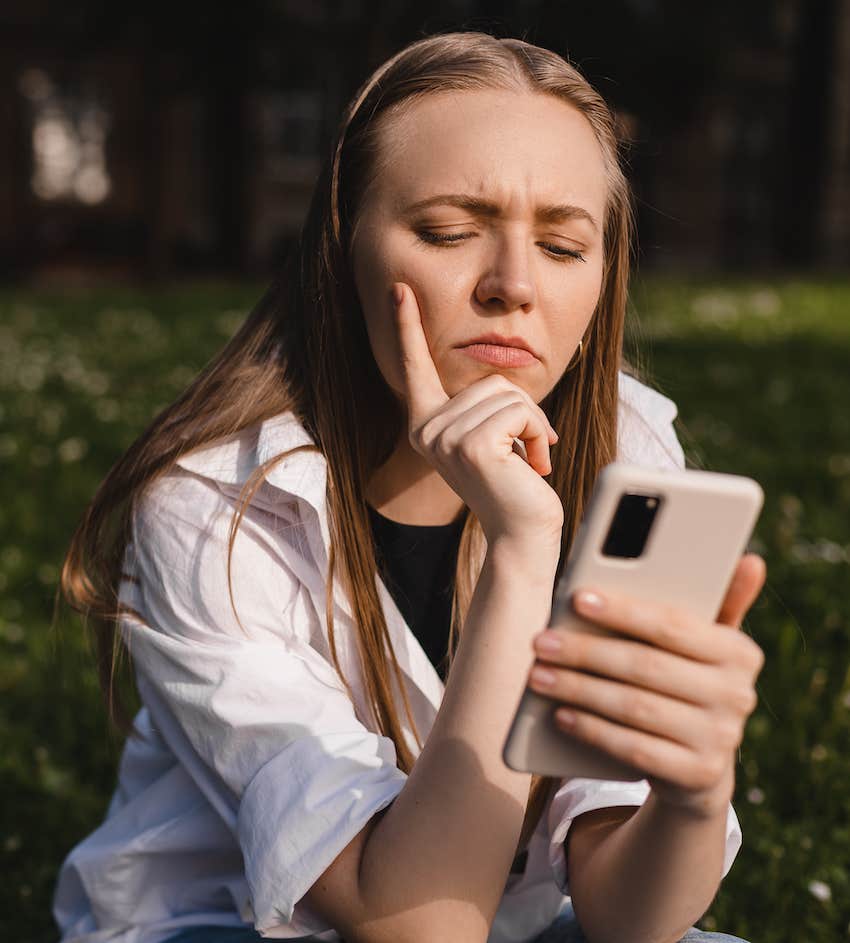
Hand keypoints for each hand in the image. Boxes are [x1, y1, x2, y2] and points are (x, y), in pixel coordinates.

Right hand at [392, 282, 563, 547]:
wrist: (521, 532)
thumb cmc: (514, 485)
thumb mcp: (493, 437)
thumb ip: (486, 406)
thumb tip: (501, 384)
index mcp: (427, 425)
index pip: (416, 369)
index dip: (408, 327)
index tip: (399, 289)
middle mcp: (426, 430)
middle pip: (490, 380)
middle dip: (523, 412)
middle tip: (526, 451)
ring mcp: (445, 437)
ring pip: (508, 395)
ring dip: (532, 425)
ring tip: (527, 461)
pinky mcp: (471, 444)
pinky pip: (519, 412)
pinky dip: (537, 435)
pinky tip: (533, 466)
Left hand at [527, 553, 767, 817]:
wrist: (700, 767)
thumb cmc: (688, 683)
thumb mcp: (704, 646)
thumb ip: (717, 602)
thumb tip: (751, 560)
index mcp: (740, 652)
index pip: (673, 625)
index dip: (623, 610)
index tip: (576, 598)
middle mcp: (738, 695)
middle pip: (645, 666)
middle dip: (586, 652)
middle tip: (541, 642)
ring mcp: (721, 739)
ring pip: (635, 707)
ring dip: (579, 690)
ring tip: (539, 675)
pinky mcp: (698, 775)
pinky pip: (634, 748)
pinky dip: (592, 730)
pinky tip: (561, 714)